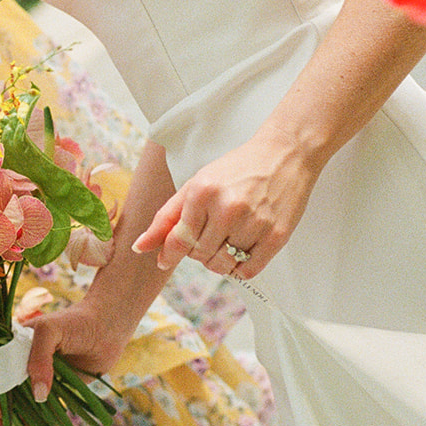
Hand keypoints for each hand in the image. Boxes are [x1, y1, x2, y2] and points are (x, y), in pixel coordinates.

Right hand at [0, 296, 128, 425]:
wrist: (107, 328)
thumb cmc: (75, 321)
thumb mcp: (50, 330)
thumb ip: (39, 358)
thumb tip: (38, 395)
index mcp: (12, 346)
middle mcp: (19, 364)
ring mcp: (35, 379)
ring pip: (13, 403)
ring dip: (4, 419)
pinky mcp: (53, 393)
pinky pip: (37, 412)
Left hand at [132, 134, 320, 281]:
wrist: (285, 154)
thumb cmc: (238, 168)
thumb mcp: (196, 184)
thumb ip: (166, 217)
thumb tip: (140, 247)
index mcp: (203, 192)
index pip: (178, 239)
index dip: (169, 254)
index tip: (165, 260)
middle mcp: (228, 208)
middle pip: (199, 255)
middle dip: (197, 251)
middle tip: (208, 234)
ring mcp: (254, 223)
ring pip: (222, 265)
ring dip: (217, 261)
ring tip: (224, 241)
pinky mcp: (276, 236)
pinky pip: (247, 271)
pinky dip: (239, 268)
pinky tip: (241, 250)